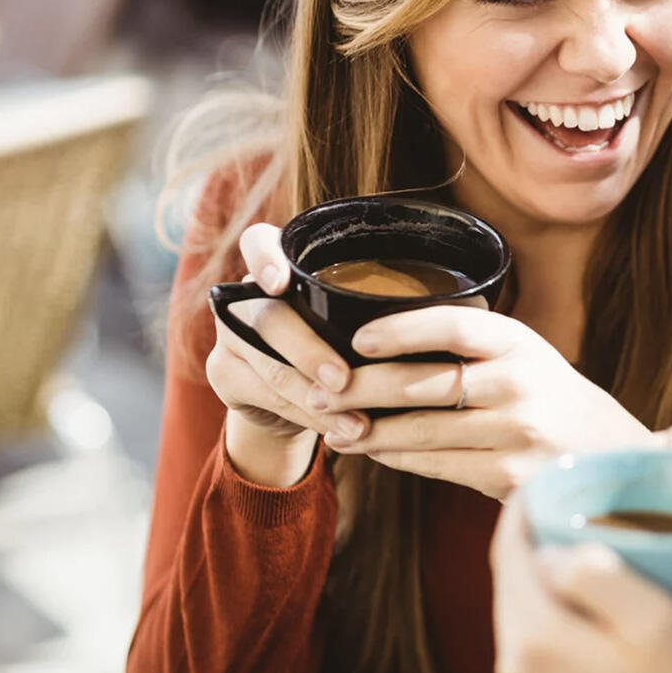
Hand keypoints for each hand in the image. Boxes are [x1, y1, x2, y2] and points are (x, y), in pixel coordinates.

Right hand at [207, 223, 364, 484]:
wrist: (295, 395)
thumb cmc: (345, 342)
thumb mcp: (357, 318)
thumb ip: (375, 310)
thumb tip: (447, 318)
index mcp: (281, 266)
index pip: (257, 242)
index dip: (264, 258)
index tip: (280, 284)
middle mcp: (248, 295)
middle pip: (269, 317)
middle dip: (309, 352)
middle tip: (343, 381)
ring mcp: (231, 335)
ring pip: (270, 366)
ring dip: (317, 399)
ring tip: (357, 423)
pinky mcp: (224, 375)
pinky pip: (268, 398)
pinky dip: (310, 418)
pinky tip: (339, 430)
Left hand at [319, 306, 649, 498]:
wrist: (608, 452)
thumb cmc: (549, 396)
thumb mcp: (523, 354)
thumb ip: (469, 347)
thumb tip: (375, 347)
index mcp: (519, 343)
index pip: (452, 326)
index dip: (400, 330)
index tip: (356, 338)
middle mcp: (520, 383)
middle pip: (424, 383)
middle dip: (362, 389)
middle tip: (321, 392)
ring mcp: (516, 432)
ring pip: (422, 430)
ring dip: (369, 430)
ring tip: (335, 427)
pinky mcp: (508, 475)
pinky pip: (436, 465)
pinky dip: (399, 458)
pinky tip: (376, 451)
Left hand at [491, 503, 671, 672]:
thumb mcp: (654, 622)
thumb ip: (597, 578)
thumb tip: (551, 551)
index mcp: (534, 638)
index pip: (508, 552)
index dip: (525, 505)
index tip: (549, 474)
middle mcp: (516, 670)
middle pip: (513, 582)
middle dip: (537, 538)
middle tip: (574, 502)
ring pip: (528, 615)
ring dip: (550, 579)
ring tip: (590, 548)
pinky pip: (543, 647)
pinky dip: (561, 617)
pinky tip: (597, 609)